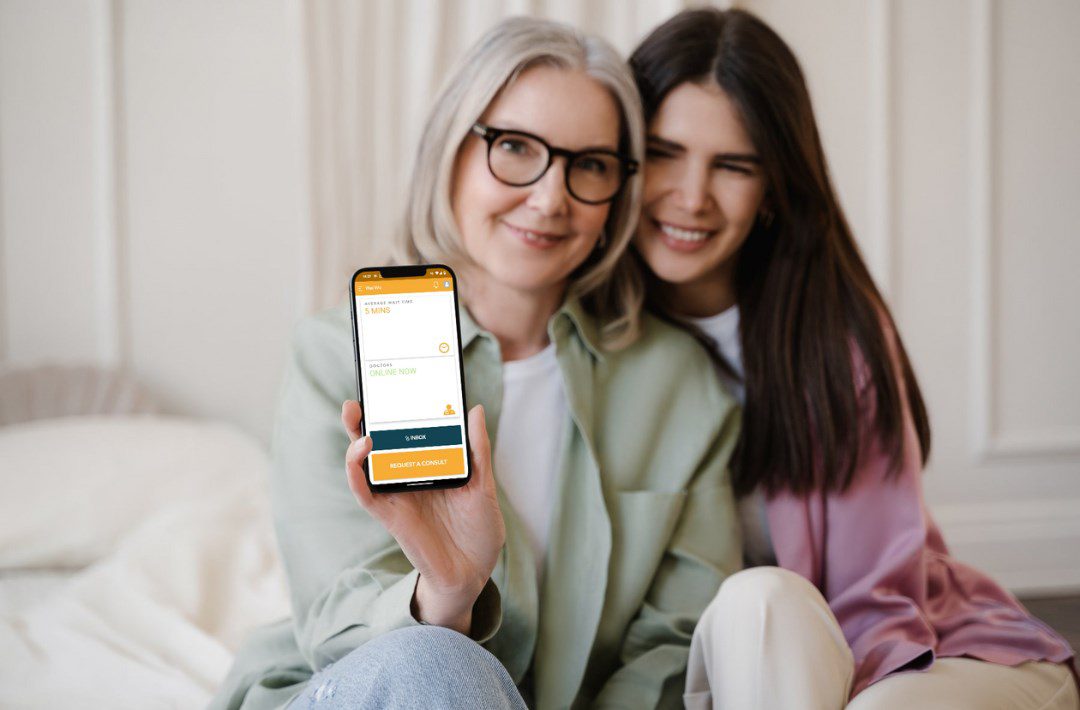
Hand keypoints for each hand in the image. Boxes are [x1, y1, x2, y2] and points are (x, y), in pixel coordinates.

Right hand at [341, 401, 504, 634]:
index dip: (393, 411)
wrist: (474, 573)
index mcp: (428, 465)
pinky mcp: (390, 515)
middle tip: (359, 397)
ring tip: (359, 420)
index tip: (391, 383)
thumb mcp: (484, 485)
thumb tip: (475, 409)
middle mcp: (407, 477)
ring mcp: (396, 495)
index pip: (405, 433)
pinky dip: (357, 474)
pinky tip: (360, 456)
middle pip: (377, 444)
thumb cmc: (478, 531)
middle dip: (362, 420)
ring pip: (364, 464)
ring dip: (355, 442)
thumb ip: (477, 450)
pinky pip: (366, 493)